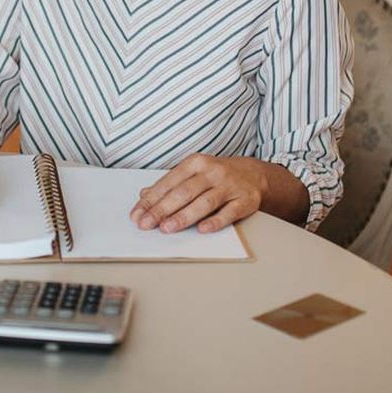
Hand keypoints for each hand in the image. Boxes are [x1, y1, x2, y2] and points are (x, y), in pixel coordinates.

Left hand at [129, 154, 268, 233]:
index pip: (168, 182)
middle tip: (146, 223)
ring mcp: (229, 186)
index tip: (137, 214)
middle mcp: (212, 172)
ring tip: (167, 228)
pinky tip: (202, 229)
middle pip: (184, 192)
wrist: (254, 174)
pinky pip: (229, 212)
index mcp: (195, 163)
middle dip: (162, 209)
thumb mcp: (192, 173)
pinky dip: (215, 221)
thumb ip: (170, 184)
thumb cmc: (216, 176)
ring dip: (184, 216)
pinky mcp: (245, 200)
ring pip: (204, 202)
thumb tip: (144, 195)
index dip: (151, 199)